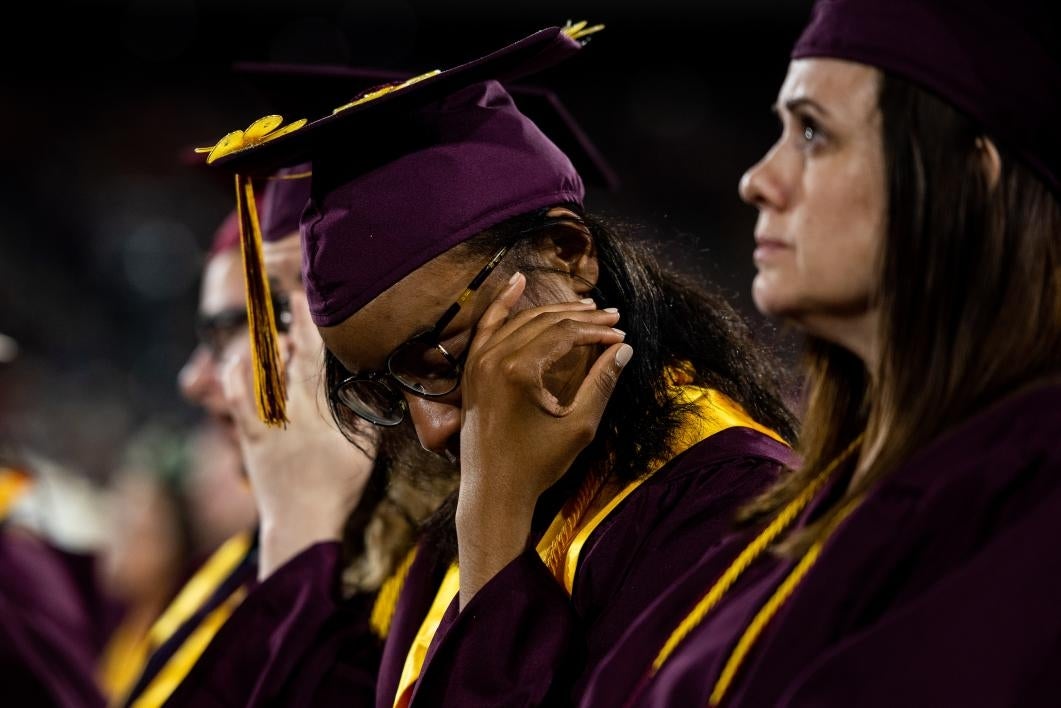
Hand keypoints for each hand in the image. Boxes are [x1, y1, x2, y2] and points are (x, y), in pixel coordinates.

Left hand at [222, 291, 377, 579]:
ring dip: (264, 346)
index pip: (314, 360)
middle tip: (290, 295)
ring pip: (256, 373)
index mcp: (318, 414)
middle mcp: (287, 413)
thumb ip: (366, 415)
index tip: (308, 299)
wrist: (300, 523)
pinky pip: (236, 397)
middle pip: (284, 359)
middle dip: (287, 324)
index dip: (311, 327)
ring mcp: (264, 424)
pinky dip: (237, 374)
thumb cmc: (339, 488)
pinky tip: (241, 358)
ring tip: (273, 328)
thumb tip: (371, 384)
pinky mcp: (248, 435)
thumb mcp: (365, 452)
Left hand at [456, 272, 632, 606]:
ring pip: (520, 320)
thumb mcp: (578, 426)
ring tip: (585, 308)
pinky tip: (518, 283)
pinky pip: (488, 327)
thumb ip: (601, 383)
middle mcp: (494, 358)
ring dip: (553, 310)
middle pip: (545, 321)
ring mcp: (478, 363)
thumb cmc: (537, 465)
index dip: (597, 331)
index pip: (566, 334)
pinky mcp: (472, 371)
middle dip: (582, 317)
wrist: (493, 493)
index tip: (622, 336)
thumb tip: (624, 350)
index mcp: (519, 370)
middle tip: (612, 317)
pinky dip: (503, 304)